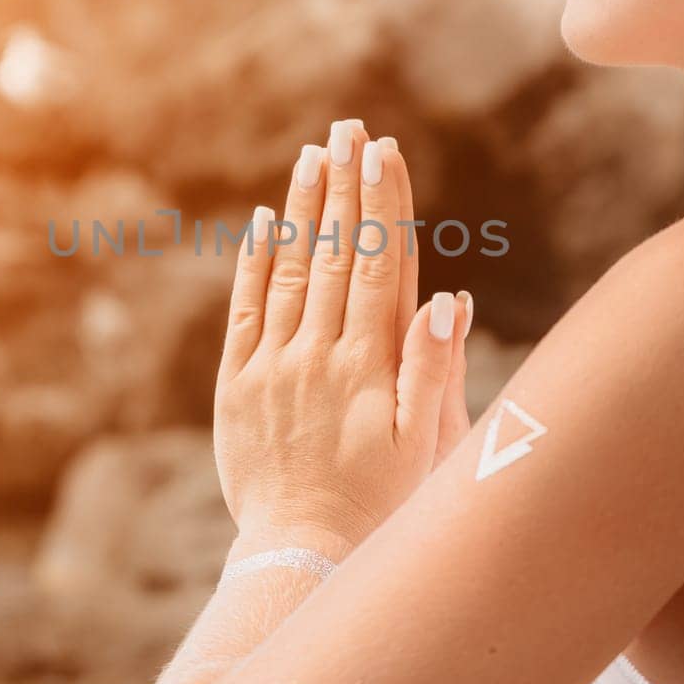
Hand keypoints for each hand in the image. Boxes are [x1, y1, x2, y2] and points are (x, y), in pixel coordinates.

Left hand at [214, 120, 473, 545]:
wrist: (302, 556)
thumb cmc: (382, 504)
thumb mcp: (428, 445)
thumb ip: (434, 367)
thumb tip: (446, 297)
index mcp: (372, 365)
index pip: (379, 265)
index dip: (383, 204)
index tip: (385, 151)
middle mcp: (321, 354)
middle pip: (336, 253)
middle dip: (345, 185)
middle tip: (350, 128)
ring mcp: (274, 366)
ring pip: (291, 270)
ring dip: (303, 209)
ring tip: (314, 155)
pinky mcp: (237, 384)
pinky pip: (246, 310)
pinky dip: (255, 262)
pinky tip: (264, 220)